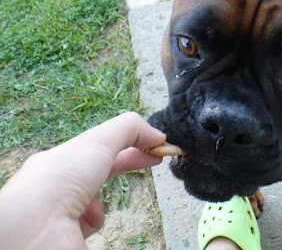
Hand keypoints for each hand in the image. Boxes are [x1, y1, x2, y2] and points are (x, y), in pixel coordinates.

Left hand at [0, 112, 165, 249]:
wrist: (35, 224)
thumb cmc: (61, 178)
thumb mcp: (100, 140)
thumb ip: (130, 129)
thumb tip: (158, 135)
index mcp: (64, 160)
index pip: (105, 147)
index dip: (134, 144)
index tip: (159, 148)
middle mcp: (62, 185)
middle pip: (102, 173)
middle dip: (127, 165)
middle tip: (155, 161)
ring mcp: (64, 213)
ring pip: (95, 206)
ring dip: (100, 205)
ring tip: (89, 208)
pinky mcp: (72, 237)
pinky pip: (93, 226)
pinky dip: (94, 222)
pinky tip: (85, 221)